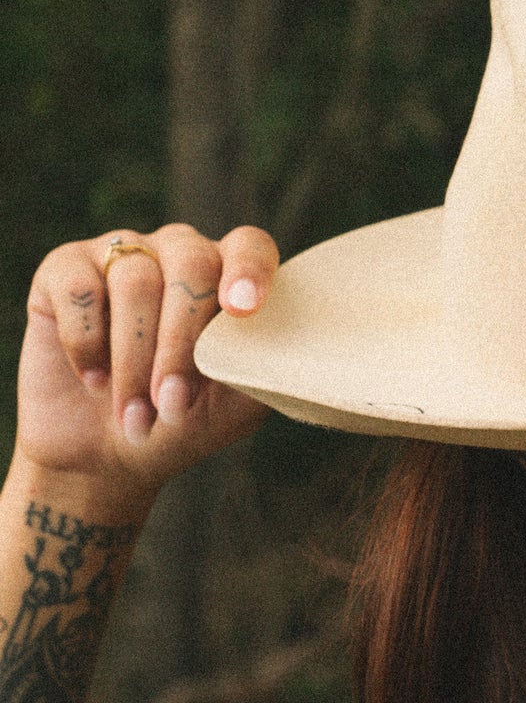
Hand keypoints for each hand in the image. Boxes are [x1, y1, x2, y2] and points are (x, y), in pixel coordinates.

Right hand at [17, 226, 279, 510]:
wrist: (104, 455)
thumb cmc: (181, 423)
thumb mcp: (235, 405)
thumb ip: (261, 365)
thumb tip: (285, 347)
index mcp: (229, 277)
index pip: (250, 247)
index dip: (249, 271)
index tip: (243, 309)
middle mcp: (178, 253)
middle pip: (192, 265)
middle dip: (182, 343)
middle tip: (173, 404)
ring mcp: (121, 255)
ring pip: (135, 281)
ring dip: (134, 360)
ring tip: (135, 416)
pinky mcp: (64, 270)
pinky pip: (80, 288)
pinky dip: (86, 341)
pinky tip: (94, 379)